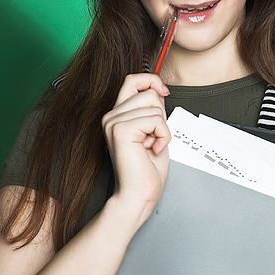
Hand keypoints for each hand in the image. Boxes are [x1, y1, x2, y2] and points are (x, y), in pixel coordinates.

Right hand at [102, 72, 171, 225]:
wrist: (139, 194)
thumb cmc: (146, 169)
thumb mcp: (153, 131)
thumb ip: (152, 110)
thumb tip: (158, 90)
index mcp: (117, 114)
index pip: (132, 80)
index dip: (151, 80)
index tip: (164, 93)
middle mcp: (111, 116)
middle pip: (149, 93)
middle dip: (161, 115)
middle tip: (153, 138)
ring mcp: (113, 122)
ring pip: (154, 106)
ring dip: (162, 129)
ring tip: (151, 146)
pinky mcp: (121, 130)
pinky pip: (156, 120)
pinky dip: (163, 136)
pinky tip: (151, 149)